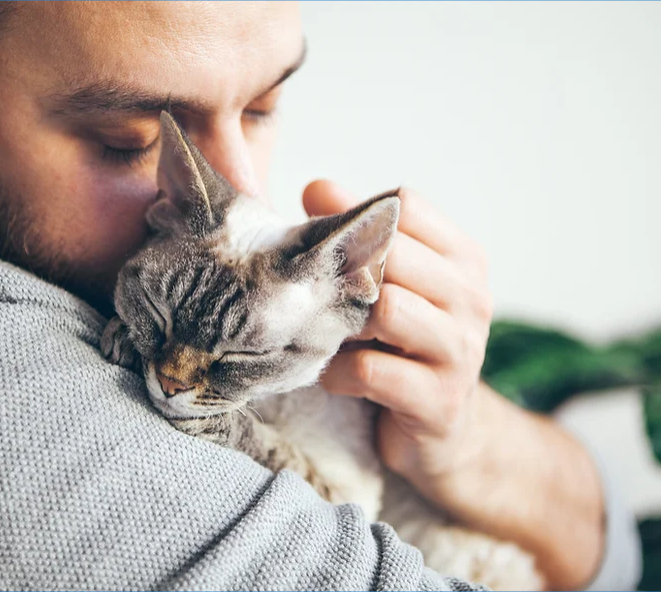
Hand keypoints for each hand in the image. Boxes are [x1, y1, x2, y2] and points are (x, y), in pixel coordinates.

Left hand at [303, 180, 603, 589]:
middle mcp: (471, 298)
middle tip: (315, 292)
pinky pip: (371, 370)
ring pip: (385, 308)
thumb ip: (360, 237)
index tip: (322, 237)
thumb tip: (316, 188)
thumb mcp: (391, 287)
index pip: (406, 205)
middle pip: (392, 253)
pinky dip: (338, 372)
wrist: (447, 436)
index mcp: (463, 259)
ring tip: (328, 336)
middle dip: (343, 269)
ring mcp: (461, 351)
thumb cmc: (405, 349)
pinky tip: (336, 377)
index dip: (355, 214)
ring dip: (340, 323)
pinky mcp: (440, 402)